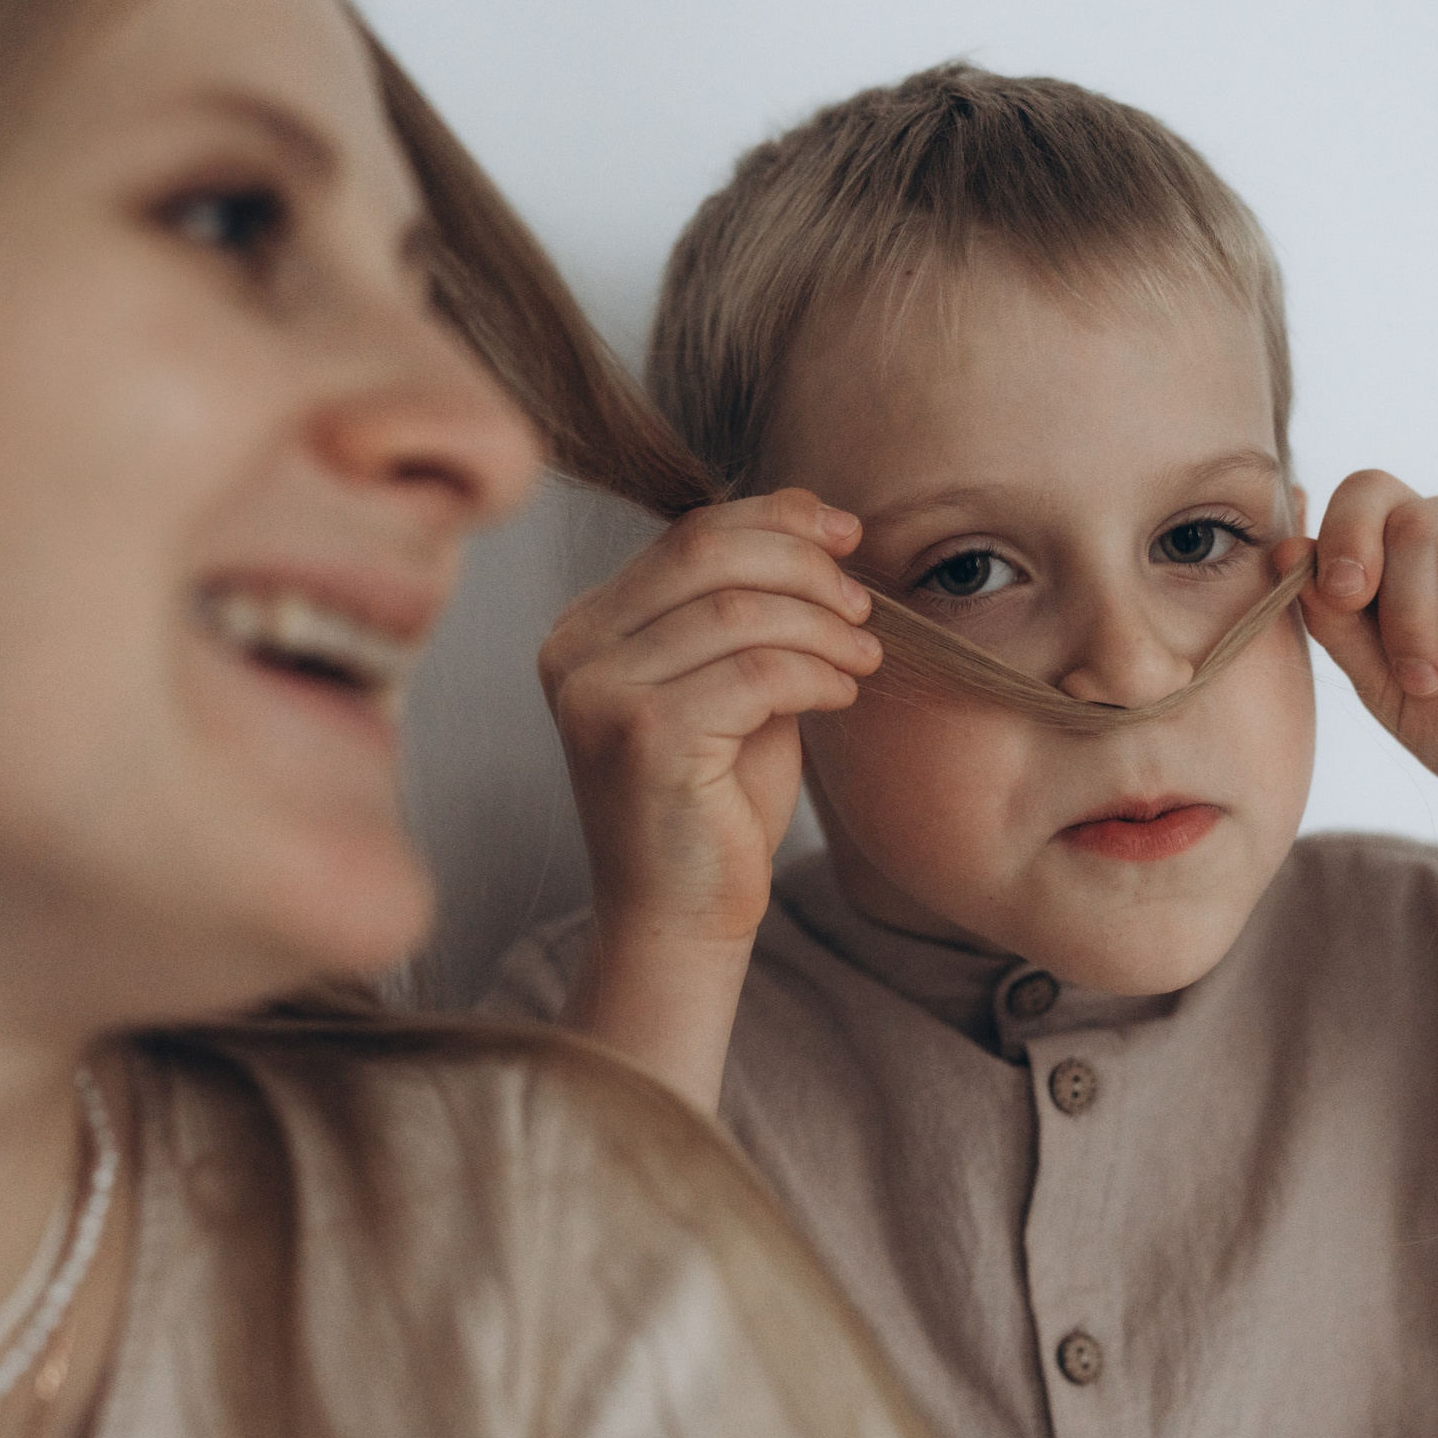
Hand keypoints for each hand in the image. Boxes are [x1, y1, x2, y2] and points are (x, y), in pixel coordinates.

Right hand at [537, 488, 881, 1103]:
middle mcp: (575, 652)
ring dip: (822, 627)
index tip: (845, 534)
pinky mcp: (642, 739)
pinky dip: (815, 674)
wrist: (681, 919)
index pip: (687, 534)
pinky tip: (840, 697)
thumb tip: (818, 518)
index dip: (777, 518)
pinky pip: (755, 672)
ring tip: (863, 659)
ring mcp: (599, 695)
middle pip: (707, 552)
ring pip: (739, 611)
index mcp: (585, 628)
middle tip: (861, 605)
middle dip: (804, 566)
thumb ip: (749, 608)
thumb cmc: (713, 806)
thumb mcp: (730, 683)